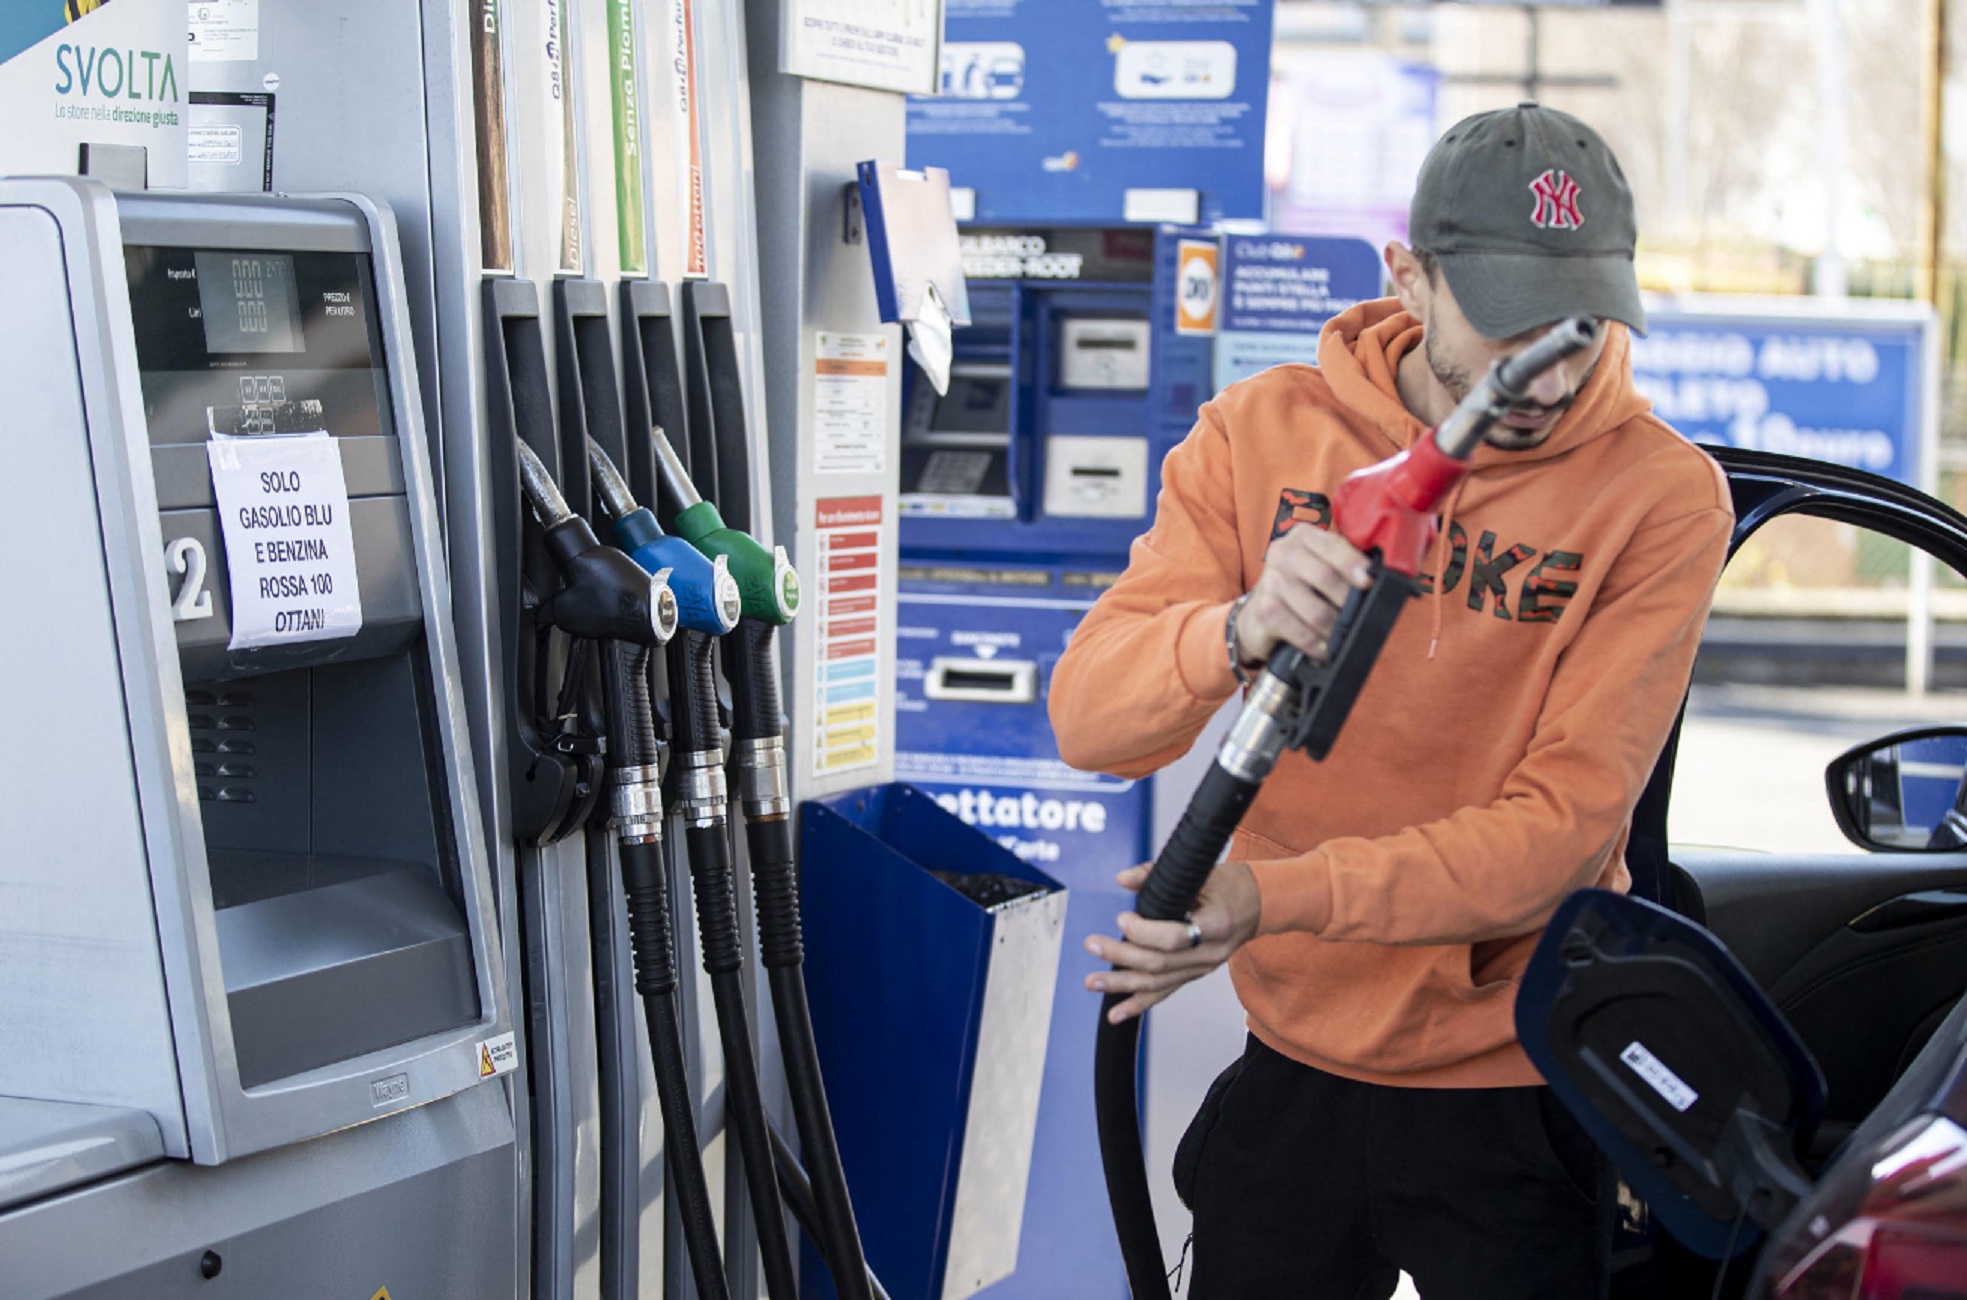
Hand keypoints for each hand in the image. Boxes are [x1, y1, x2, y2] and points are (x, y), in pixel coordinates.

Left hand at [1085, 861, 1261, 1022]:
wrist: (1257, 905)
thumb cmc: (1229, 885)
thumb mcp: (1199, 871)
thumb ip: (1157, 874)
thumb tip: (1123, 879)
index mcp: (1216, 924)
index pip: (1176, 938)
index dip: (1144, 932)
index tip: (1122, 918)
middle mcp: (1210, 953)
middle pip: (1161, 964)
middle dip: (1122, 956)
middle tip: (1093, 945)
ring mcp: (1202, 968)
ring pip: (1158, 983)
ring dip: (1122, 984)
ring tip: (1092, 982)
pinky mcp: (1193, 975)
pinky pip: (1164, 993)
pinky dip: (1138, 1004)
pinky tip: (1116, 1013)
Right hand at [1235, 527, 1372, 664]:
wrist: (1258, 616)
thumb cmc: (1299, 589)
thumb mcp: (1319, 566)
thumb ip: (1344, 565)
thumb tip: (1380, 580)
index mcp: (1303, 537)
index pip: (1333, 546)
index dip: (1353, 563)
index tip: (1369, 581)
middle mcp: (1283, 553)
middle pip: (1326, 578)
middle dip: (1348, 603)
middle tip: (1359, 618)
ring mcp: (1271, 581)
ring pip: (1317, 611)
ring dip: (1335, 630)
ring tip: (1342, 637)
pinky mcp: (1265, 611)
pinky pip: (1302, 633)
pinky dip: (1318, 645)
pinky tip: (1325, 649)